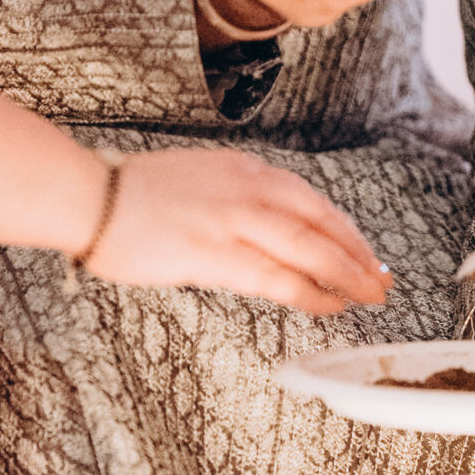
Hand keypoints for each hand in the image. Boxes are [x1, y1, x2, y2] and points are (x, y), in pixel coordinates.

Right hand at [85, 144, 389, 314]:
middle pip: (321, 222)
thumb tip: (266, 229)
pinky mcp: (214, 253)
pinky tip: (331, 304)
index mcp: (244, 169)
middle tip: (383, 279)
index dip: (345, 230)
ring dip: (347, 273)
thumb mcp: (199, 179)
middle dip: (358, 253)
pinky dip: (311, 291)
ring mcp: (233, 220)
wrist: (90, 196)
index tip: (366, 252)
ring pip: (309, 247)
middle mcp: (248, 188)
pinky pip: (277, 276)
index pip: (312, 201)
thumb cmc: (134, 195)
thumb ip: (236, 198)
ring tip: (370, 296)